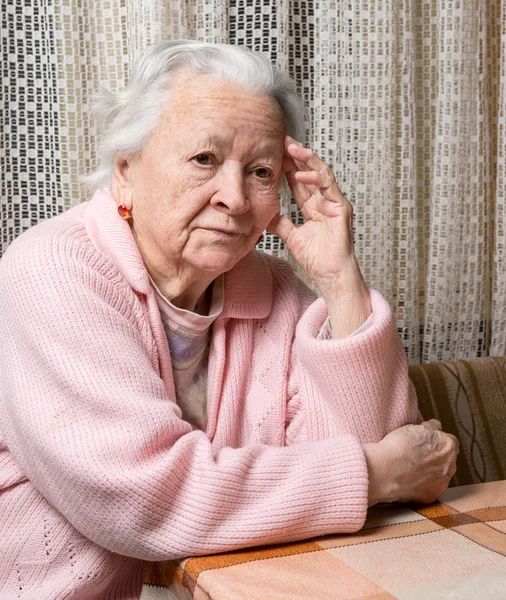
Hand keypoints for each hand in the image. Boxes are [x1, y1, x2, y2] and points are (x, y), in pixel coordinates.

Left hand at [268, 136, 358, 294]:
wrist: (330, 275)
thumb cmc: (318, 259)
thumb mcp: (291, 236)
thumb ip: (280, 223)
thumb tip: (264, 214)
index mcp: (313, 207)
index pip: (298, 181)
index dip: (287, 167)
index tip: (273, 154)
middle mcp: (325, 202)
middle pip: (309, 172)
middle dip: (296, 155)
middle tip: (282, 140)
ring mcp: (334, 203)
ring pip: (321, 173)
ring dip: (306, 159)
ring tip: (291, 147)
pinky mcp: (342, 208)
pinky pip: (329, 186)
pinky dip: (314, 178)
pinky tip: (300, 173)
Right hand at [363, 420, 459, 505]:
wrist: (386, 471)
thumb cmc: (399, 447)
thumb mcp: (415, 428)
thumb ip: (431, 427)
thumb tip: (436, 426)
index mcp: (448, 446)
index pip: (450, 441)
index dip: (437, 441)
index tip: (426, 442)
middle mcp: (450, 466)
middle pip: (447, 459)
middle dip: (436, 457)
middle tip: (417, 454)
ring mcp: (442, 483)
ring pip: (440, 475)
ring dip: (430, 471)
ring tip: (411, 468)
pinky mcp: (432, 496)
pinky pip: (430, 488)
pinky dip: (422, 484)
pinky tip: (409, 479)